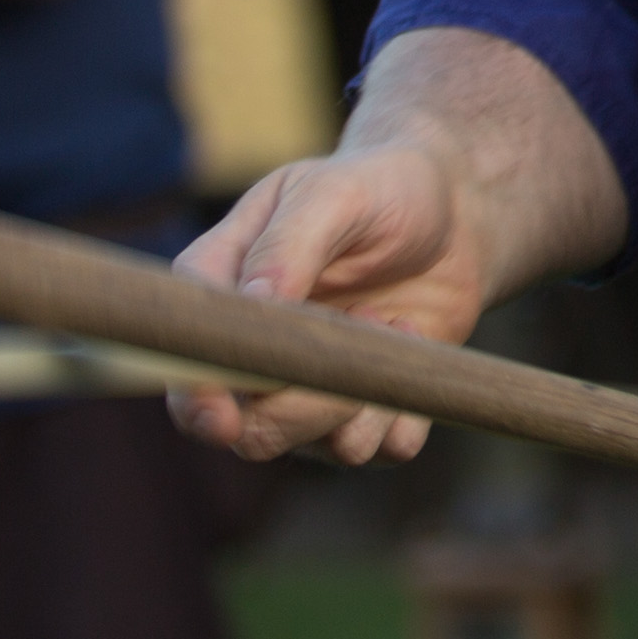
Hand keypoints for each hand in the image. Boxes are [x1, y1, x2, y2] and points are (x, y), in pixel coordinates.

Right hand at [171, 143, 490, 466]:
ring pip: (323, 448)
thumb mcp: (332, 194)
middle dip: (311, 402)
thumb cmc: (376, 189)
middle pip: (252, 429)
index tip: (224, 415)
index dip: (197, 401)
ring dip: (366, 394)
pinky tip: (413, 340)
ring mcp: (310, 389)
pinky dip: (407, 407)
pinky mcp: (369, 409)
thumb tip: (253, 302)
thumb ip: (288, 244)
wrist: (452, 210)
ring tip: (389, 319)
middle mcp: (256, 357)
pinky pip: (383, 449)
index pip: (185, 368)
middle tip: (369, 322)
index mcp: (221, 293)